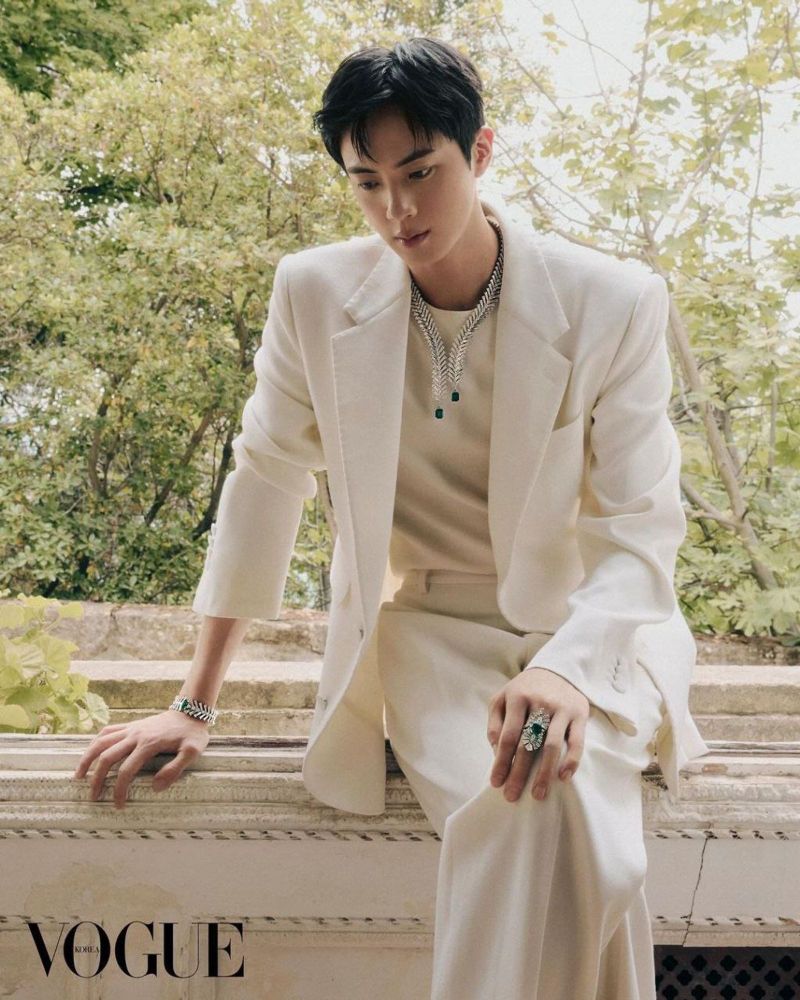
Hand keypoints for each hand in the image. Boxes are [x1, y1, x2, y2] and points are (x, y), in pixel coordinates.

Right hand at [72, 710, 210, 809]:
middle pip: (107, 757)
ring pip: (101, 742)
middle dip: (97, 778)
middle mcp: (135, 735)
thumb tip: (155, 787)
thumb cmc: (193, 734)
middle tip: (93, 797)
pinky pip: (108, 731)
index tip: (118, 805)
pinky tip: (91, 753)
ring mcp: (131, 728)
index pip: (126, 770)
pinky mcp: (131, 725)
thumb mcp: (192, 752)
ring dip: (87, 758)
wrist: (191, 712)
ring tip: (78, 776)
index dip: (119, 790)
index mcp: (149, 744)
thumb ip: (175, 769)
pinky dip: (95, 742)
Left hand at [486, 667, 589, 802]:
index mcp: (517, 697)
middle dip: (519, 773)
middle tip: (512, 796)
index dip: (501, 761)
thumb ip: (495, 723)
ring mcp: (561, 709)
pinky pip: (576, 741)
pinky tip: (563, 777)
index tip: (496, 783)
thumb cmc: (524, 691)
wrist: (557, 670)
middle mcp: (540, 702)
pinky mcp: (579, 714)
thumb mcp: (503, 699)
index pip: (508, 736)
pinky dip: (571, 760)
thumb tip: (497, 752)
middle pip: (528, 744)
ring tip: (538, 794)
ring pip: (551, 745)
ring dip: (544, 773)